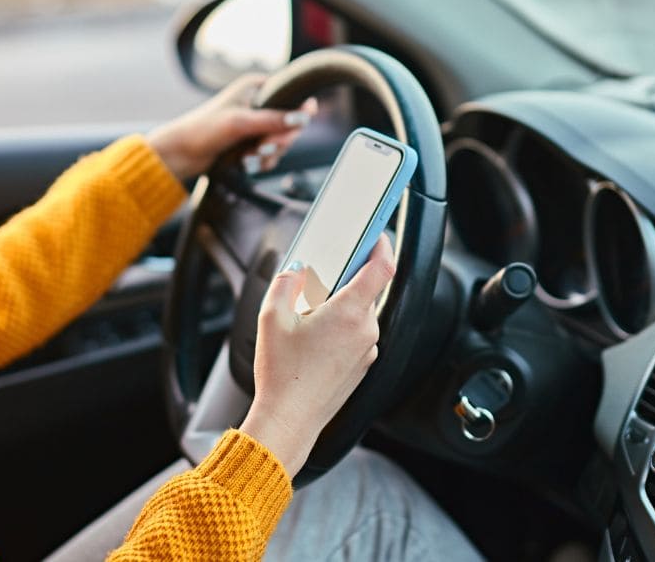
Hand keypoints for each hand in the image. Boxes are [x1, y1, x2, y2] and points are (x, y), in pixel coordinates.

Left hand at [146, 74, 317, 180]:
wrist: (181, 154)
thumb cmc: (204, 130)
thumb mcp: (241, 123)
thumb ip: (273, 120)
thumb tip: (303, 118)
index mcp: (255, 87)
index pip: (292, 95)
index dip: (298, 112)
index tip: (296, 127)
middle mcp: (258, 102)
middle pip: (290, 123)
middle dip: (278, 140)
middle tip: (262, 148)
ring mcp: (255, 123)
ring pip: (281, 141)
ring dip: (268, 154)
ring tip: (248, 158)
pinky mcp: (250, 142)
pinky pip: (270, 154)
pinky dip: (261, 161)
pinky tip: (246, 164)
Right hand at [239, 235, 395, 477]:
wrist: (290, 419)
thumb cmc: (283, 374)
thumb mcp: (272, 317)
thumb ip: (287, 282)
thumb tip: (297, 269)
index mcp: (350, 313)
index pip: (382, 268)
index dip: (382, 246)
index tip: (377, 236)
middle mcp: (366, 331)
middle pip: (367, 291)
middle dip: (346, 281)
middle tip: (319, 280)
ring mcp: (367, 351)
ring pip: (360, 315)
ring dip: (341, 307)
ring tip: (308, 318)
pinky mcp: (362, 367)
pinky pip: (357, 336)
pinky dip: (341, 330)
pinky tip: (313, 340)